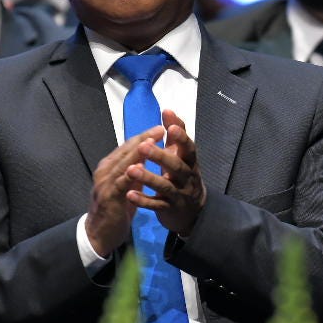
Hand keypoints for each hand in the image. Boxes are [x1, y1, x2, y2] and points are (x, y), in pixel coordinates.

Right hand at [85, 120, 167, 254]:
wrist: (100, 234)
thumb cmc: (116, 207)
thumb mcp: (127, 185)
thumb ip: (135, 170)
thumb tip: (149, 153)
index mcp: (110, 166)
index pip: (128, 147)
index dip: (144, 136)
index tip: (160, 127)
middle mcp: (105, 171)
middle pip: (126, 151)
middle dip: (143, 139)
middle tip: (160, 128)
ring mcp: (105, 183)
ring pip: (122, 163)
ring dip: (137, 152)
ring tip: (151, 142)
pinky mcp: (108, 197)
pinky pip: (120, 184)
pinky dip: (129, 175)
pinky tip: (140, 168)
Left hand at [127, 108, 206, 236]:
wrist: (192, 211)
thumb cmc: (183, 176)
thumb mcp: (183, 156)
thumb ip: (177, 134)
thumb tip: (168, 110)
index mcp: (190, 162)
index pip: (189, 149)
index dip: (181, 138)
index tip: (170, 127)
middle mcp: (187, 178)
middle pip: (176, 167)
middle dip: (160, 156)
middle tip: (144, 146)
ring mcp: (179, 195)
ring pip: (165, 186)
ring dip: (148, 178)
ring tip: (131, 170)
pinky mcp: (169, 209)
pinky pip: (156, 205)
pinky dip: (143, 200)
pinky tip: (129, 194)